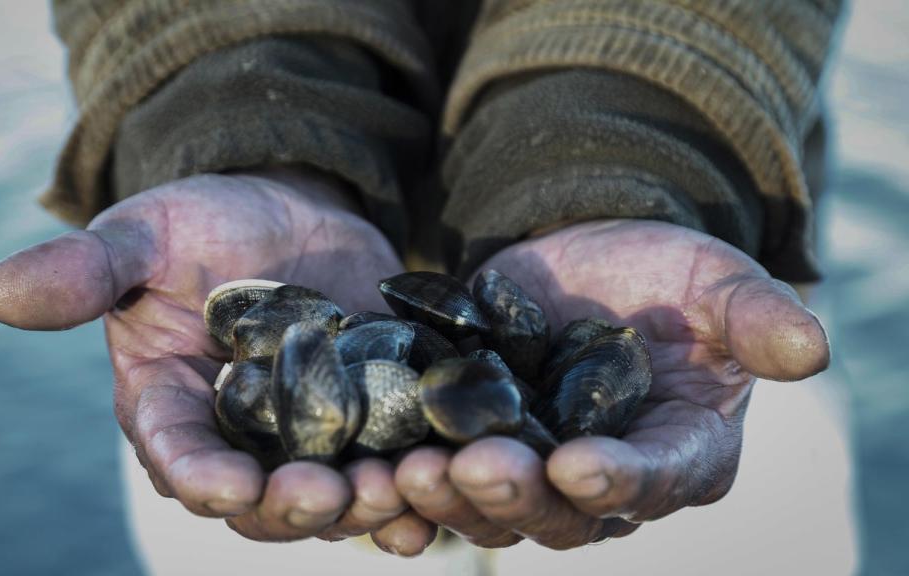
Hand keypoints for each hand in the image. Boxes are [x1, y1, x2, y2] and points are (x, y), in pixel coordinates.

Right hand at [0, 169, 433, 553]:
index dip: (199, 477)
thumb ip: (86, 270)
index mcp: (172, 408)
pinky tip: (443, 488)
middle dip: (292, 505)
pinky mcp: (372, 420)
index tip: (223, 485)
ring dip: (364, 507)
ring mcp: (312, 438)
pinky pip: (393, 466)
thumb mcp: (144, 235)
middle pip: (262, 499)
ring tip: (395, 493)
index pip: (178, 458)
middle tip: (326, 495)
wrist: (289, 211)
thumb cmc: (202, 222)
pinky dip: (416, 486)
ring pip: (335, 496)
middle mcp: (240, 441)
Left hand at [395, 219, 828, 548]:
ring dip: (451, 497)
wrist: (588, 258)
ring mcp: (534, 467)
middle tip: (475, 468)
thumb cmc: (667, 274)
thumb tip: (812, 350)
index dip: (620, 482)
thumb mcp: (716, 281)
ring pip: (493, 505)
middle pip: (562, 513)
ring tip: (411, 472)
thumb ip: (757, 316)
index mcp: (677, 453)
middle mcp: (604, 480)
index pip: (654, 481)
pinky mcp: (475, 441)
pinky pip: (442, 474)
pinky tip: (374, 472)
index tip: (580, 468)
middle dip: (519, 496)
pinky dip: (408, 482)